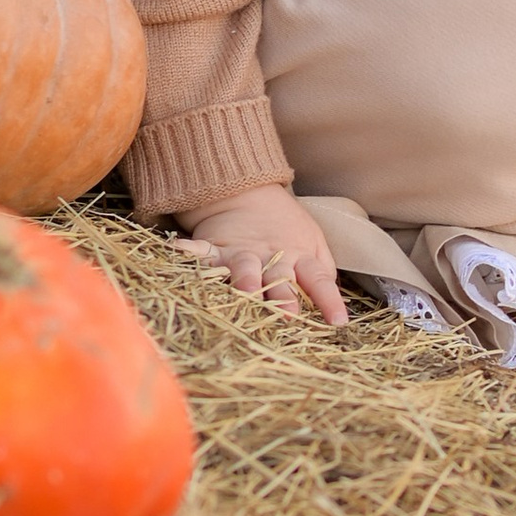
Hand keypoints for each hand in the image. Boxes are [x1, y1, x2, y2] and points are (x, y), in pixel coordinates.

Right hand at [177, 185, 348, 327]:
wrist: (251, 194)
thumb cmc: (288, 229)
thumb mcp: (313, 245)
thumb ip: (321, 273)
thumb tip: (332, 309)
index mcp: (300, 258)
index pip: (319, 280)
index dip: (329, 300)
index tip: (339, 321)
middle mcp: (273, 258)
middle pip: (280, 277)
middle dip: (284, 296)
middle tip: (288, 315)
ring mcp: (243, 253)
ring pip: (245, 268)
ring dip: (246, 279)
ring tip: (247, 290)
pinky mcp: (217, 248)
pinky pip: (202, 251)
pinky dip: (189, 252)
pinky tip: (177, 253)